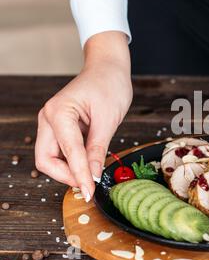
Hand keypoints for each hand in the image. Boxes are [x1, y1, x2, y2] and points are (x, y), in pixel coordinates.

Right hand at [35, 32, 130, 200]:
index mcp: (59, 113)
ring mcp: (52, 123)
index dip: (79, 175)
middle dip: (66, 175)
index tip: (90, 192)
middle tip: (90, 185)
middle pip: (46, 160)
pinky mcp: (60, 127)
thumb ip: (98, 149)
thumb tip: (93, 176)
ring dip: (69, 169)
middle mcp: (49, 118)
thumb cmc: (109, 85)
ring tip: (93, 173)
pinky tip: (90, 163)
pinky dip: (74, 161)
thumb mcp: (108, 119)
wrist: (109, 68)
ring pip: (51, 158)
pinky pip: (61, 151)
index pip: (67, 153)